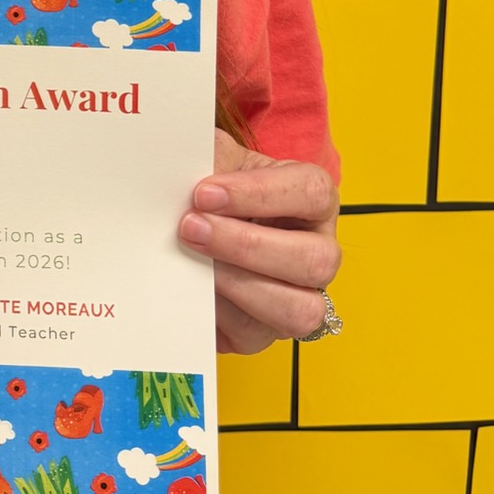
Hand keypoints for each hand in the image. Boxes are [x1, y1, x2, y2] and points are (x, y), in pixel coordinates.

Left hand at [178, 129, 339, 354]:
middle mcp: (318, 251)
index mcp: (313, 200)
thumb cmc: (214, 187)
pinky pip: (252, 335)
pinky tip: (190, 288)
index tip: (205, 192)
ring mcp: (298, 297)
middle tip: (191, 228)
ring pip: (299, 311)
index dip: (260, 194)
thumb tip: (175, 161)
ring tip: (192, 262)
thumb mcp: (214, 162)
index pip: (311, 192)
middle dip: (247, 246)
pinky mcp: (263, 331)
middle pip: (315, 260)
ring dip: (239, 285)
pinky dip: (219, 314)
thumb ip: (206, 158)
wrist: (193, 224)